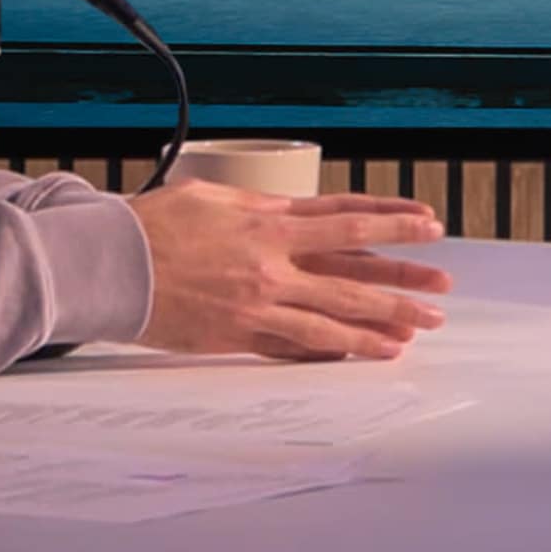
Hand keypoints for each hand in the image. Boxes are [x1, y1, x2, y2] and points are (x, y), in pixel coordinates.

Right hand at [125, 185, 452, 360]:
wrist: (108, 266)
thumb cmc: (154, 226)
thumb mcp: (213, 198)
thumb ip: (260, 209)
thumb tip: (294, 213)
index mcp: (268, 224)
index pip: (347, 220)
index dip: (392, 222)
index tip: (428, 224)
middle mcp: (271, 265)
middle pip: (353, 273)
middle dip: (403, 280)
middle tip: (442, 287)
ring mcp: (257, 305)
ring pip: (333, 317)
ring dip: (379, 325)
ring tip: (416, 331)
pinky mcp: (238, 336)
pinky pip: (295, 345)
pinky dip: (331, 348)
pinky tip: (359, 352)